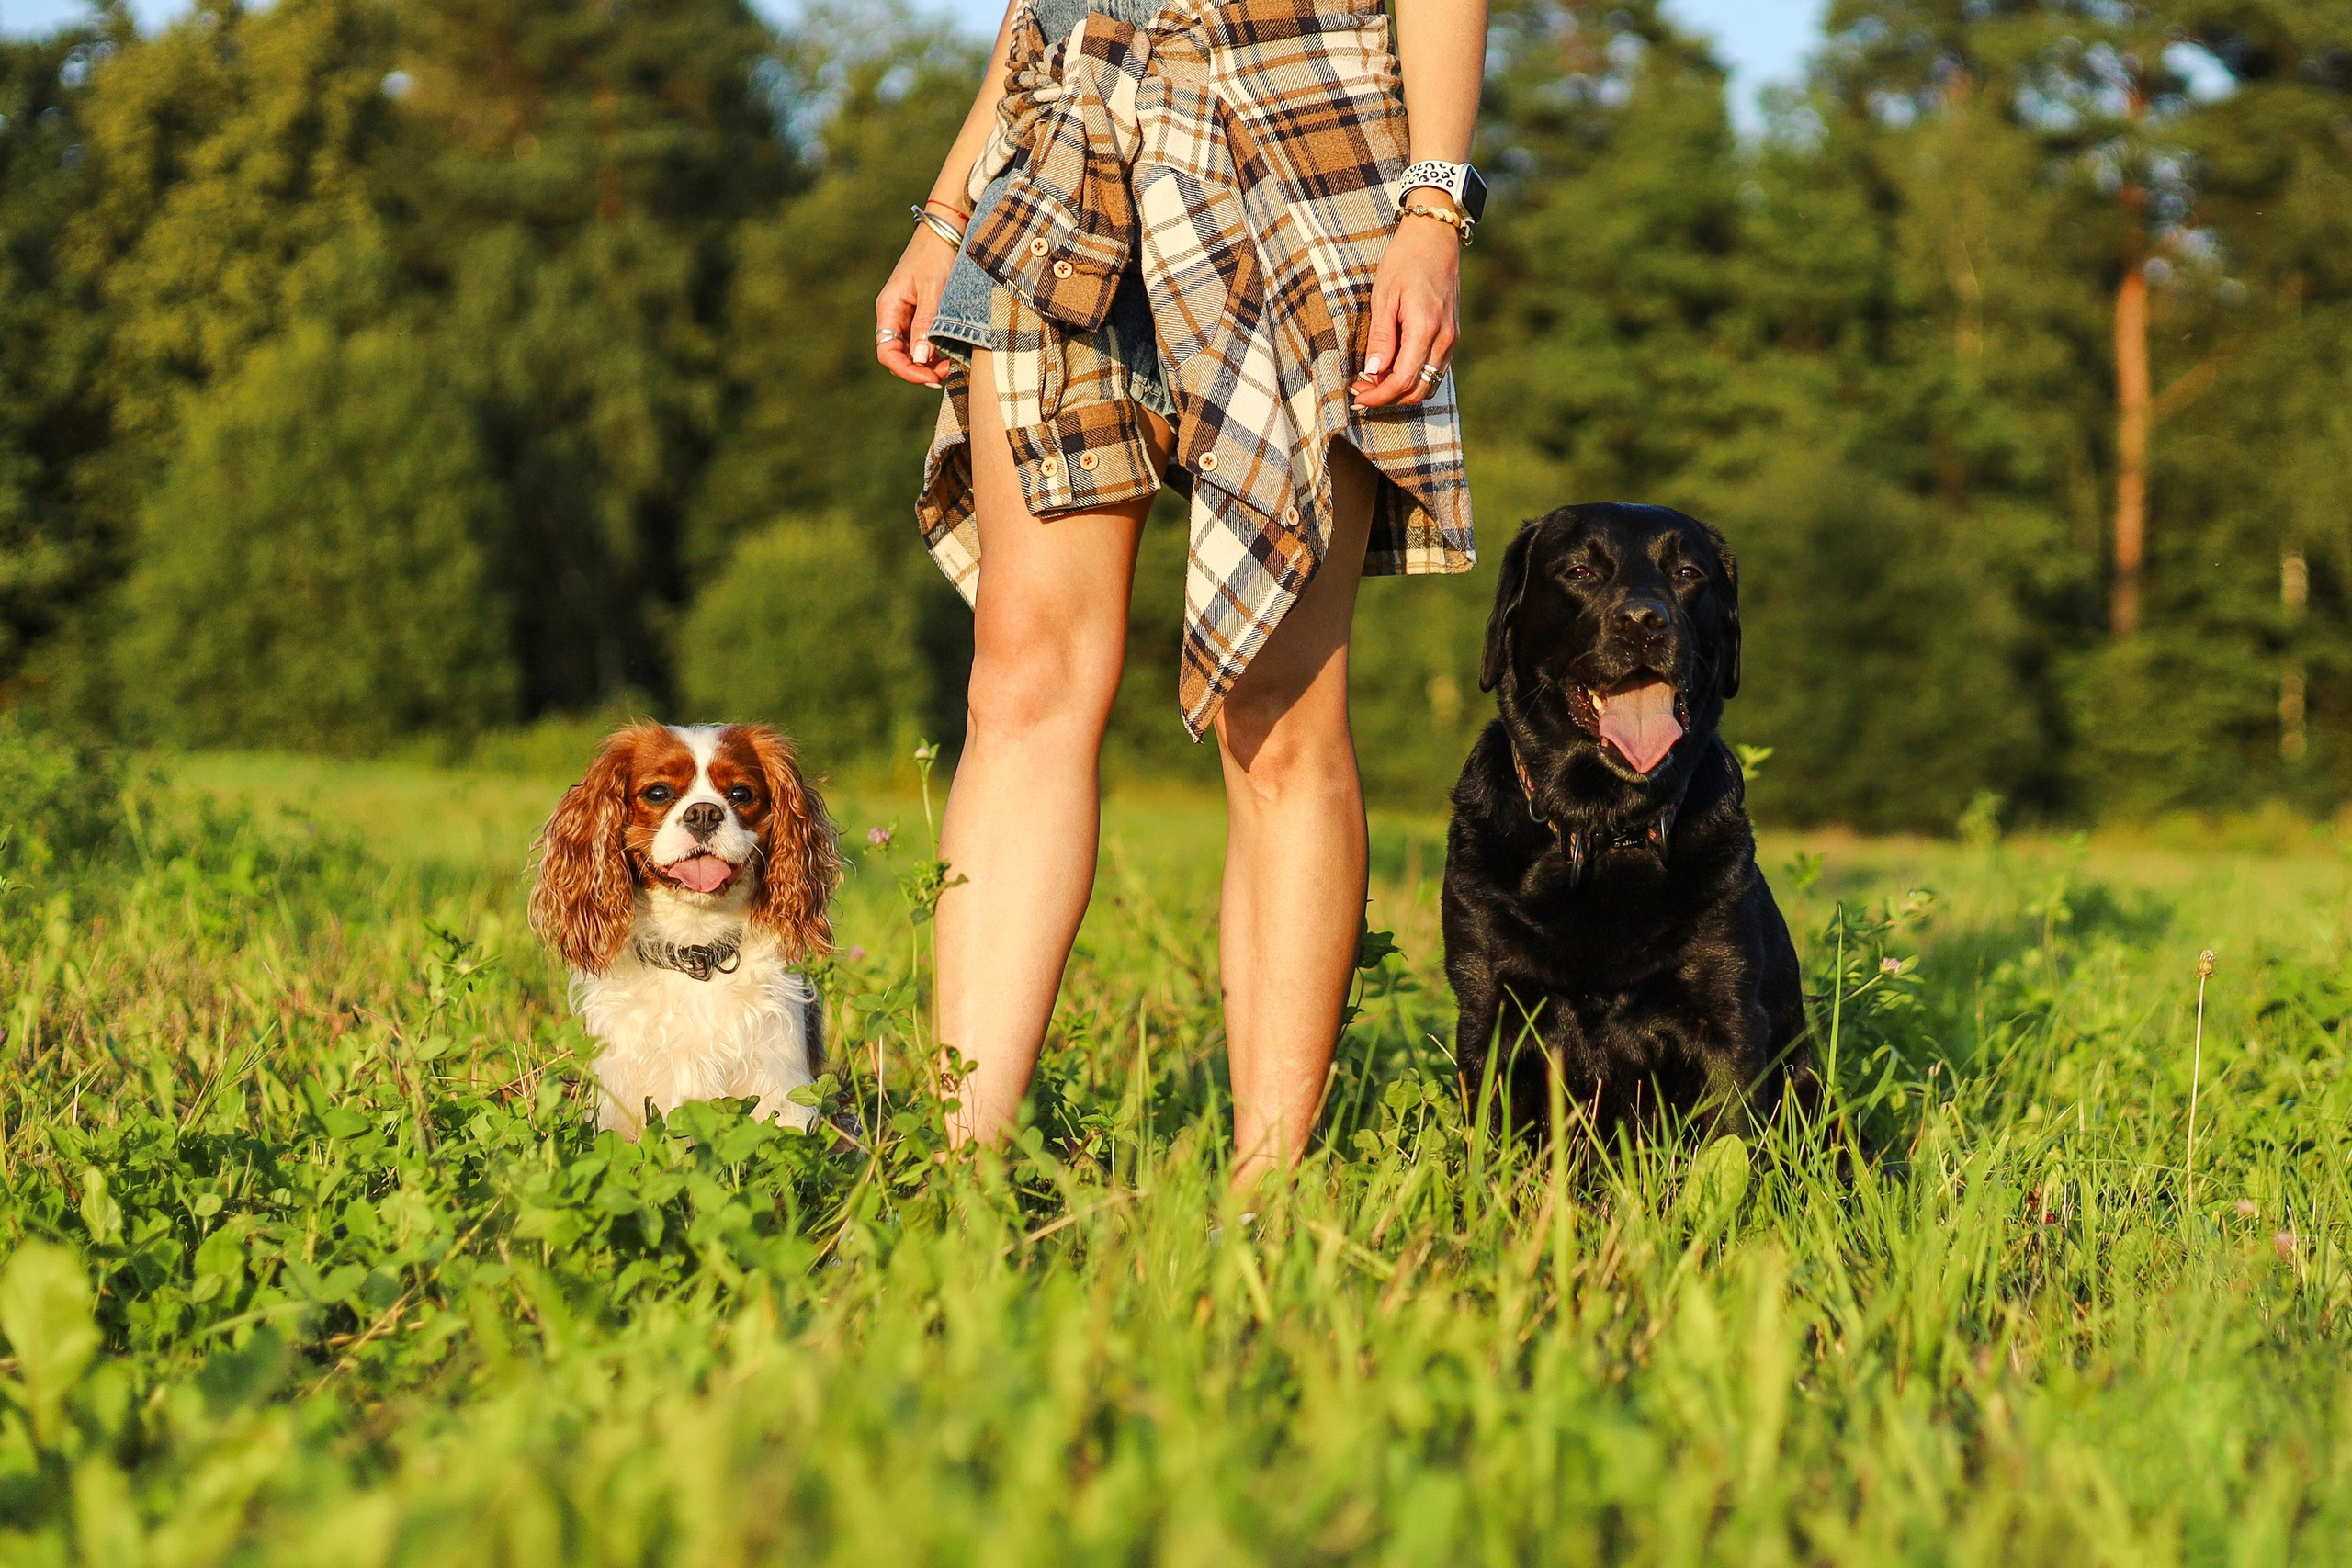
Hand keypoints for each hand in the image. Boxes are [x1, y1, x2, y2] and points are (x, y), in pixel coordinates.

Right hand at [875, 222, 959, 387]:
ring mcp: (908, 312)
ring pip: (913, 350)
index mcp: (889, 307)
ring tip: (955, 362)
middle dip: (921, 369)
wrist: (949, 227)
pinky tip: (954, 350)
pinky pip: (925, 338)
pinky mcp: (924, 309)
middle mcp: (895, 313)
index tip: (930, 378)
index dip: (906, 371)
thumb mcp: (933, 290)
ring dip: (931, 361)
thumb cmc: (938, 254)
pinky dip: (938, 349)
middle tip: (949, 372)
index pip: (887, 352)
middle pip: (900, 355)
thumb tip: (919, 360)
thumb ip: (925, 325)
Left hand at [1351, 212, 1460, 409]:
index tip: (1356, 395)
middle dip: (1388, 398)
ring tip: (1373, 382)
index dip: (1378, 395)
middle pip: (1418, 390)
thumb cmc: (1405, 260)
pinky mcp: (1453, 335)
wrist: (1435, 236)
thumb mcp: (1384, 296)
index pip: (1403, 380)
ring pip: (1429, 384)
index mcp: (1426, 328)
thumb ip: (1382, 338)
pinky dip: (1414, 378)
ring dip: (1401, 391)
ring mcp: (1452, 338)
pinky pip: (1435, 370)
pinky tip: (1392, 370)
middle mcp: (1445, 338)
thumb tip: (1374, 374)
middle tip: (1360, 391)